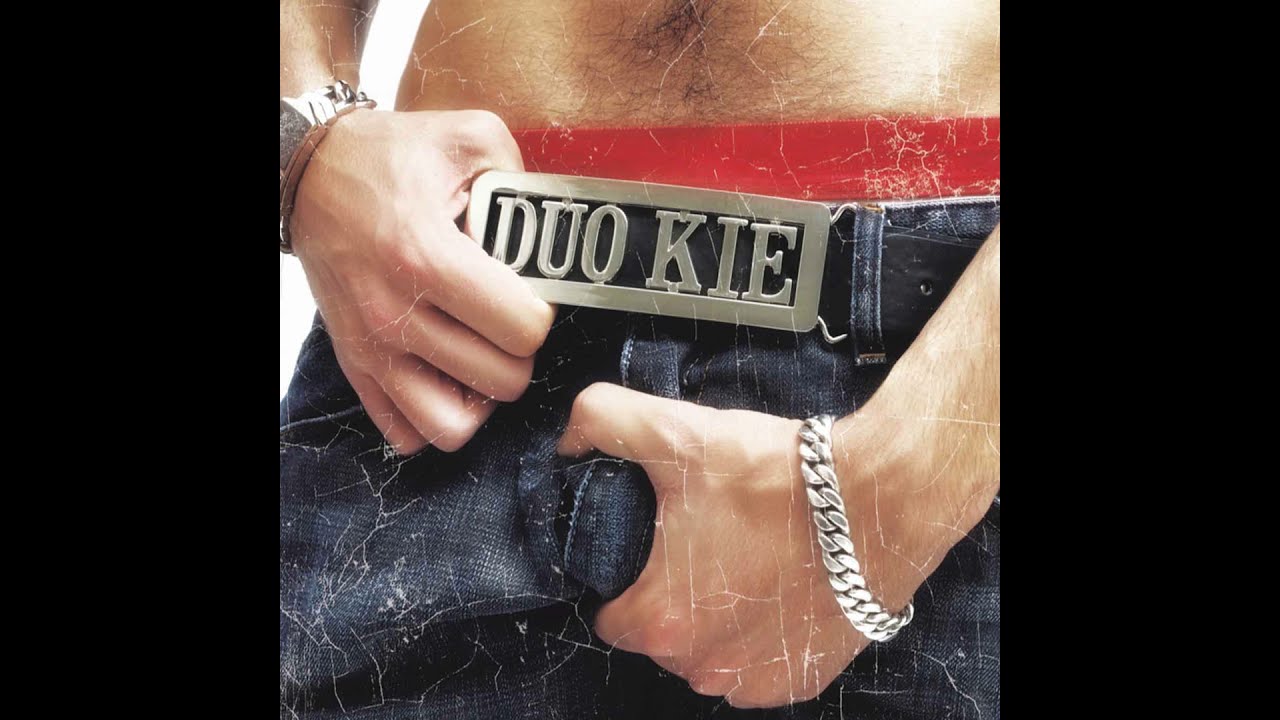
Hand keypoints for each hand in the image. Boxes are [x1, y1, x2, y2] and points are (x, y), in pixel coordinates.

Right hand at [290, 109, 554, 453]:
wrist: (309, 172)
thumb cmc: (391, 156)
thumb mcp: (468, 137)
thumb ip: (522, 176)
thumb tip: (556, 224)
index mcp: (426, 255)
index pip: (522, 329)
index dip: (542, 313)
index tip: (530, 292)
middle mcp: (394, 312)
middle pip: (502, 380)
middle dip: (520, 353)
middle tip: (508, 321)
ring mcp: (370, 348)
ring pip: (453, 426)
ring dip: (481, 396)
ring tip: (482, 358)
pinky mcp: (354, 366)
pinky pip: (405, 431)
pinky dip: (434, 416)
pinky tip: (447, 376)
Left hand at [558, 383, 997, 707]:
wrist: (879, 498)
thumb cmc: (781, 477)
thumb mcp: (677, 432)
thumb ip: (603, 422)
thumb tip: (571, 440)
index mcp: (661, 621)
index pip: (611, 618)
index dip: (626, 578)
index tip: (655, 547)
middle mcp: (704, 666)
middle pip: (662, 637)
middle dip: (675, 595)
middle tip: (708, 542)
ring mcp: (756, 680)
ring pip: (710, 655)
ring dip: (719, 619)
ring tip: (746, 561)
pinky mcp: (801, 681)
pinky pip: (759, 666)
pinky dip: (763, 636)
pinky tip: (777, 589)